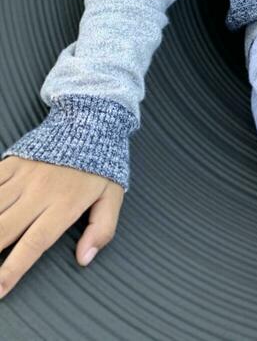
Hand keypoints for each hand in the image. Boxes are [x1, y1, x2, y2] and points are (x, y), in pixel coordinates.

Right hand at [0, 155, 123, 298]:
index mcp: (64, 205)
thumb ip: (102, 229)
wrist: (92, 120)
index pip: (34, 243)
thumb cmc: (101, 164)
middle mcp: (39, 193)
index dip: (13, 269)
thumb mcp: (113, 196)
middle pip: (3, 229)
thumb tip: (84, 258)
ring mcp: (24, 176)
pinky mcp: (14, 162)